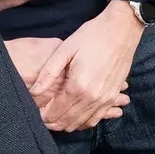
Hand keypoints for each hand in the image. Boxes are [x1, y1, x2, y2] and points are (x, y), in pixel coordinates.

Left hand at [7, 36, 128, 126]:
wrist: (121, 29)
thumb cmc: (92, 36)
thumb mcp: (65, 49)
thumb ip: (48, 73)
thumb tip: (33, 92)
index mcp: (77, 86)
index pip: (55, 112)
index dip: (42, 116)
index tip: (34, 113)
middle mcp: (92, 97)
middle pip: (67, 121)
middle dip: (52, 122)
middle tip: (42, 116)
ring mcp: (105, 99)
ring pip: (82, 123)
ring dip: (67, 124)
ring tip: (55, 118)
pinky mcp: (112, 96)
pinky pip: (97, 118)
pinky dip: (83, 122)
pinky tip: (75, 118)